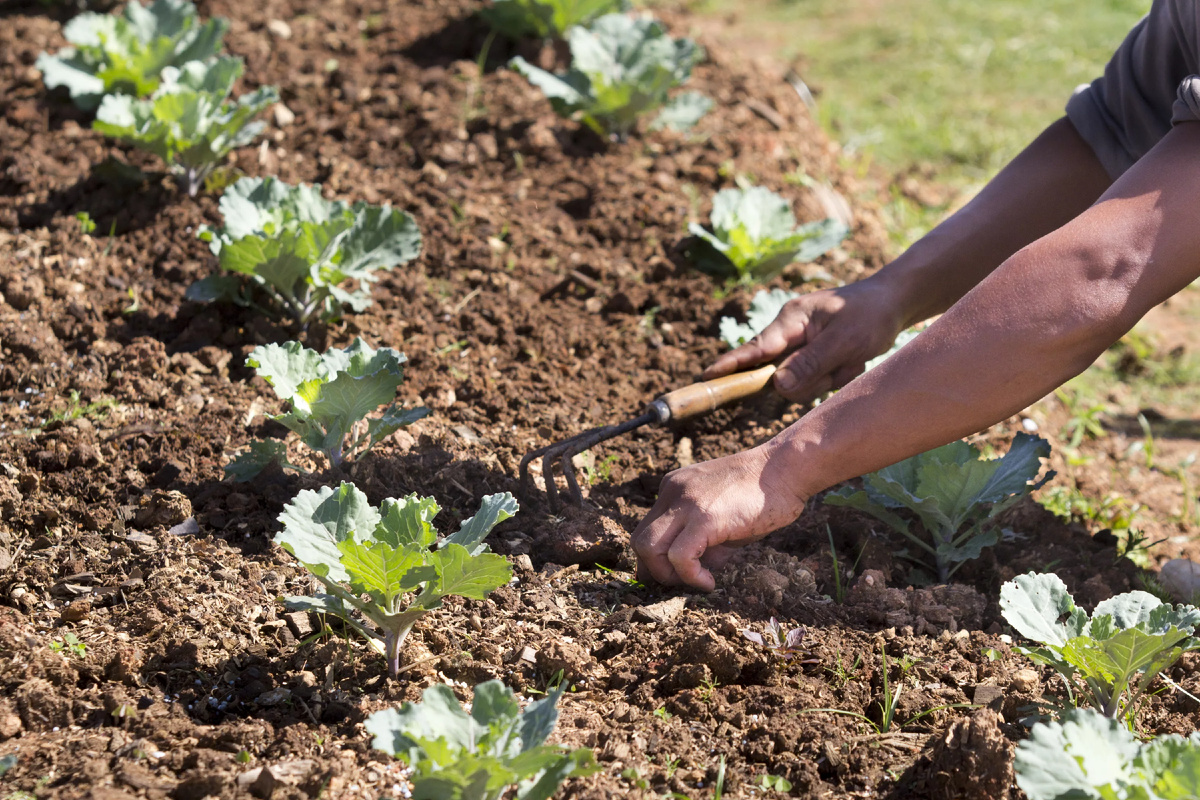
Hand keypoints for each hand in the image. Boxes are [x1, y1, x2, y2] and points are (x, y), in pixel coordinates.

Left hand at [632, 445, 807, 590]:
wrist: (786, 468)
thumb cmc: (762, 493)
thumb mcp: (721, 514)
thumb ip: (704, 539)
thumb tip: (695, 570)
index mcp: (674, 489)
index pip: (648, 530)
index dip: (656, 560)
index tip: (675, 576)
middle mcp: (672, 493)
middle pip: (639, 540)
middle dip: (655, 570)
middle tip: (682, 582)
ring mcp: (685, 504)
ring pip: (648, 548)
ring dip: (666, 575)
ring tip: (696, 580)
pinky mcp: (704, 518)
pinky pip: (679, 556)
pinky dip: (690, 576)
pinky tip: (709, 581)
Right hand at [704, 278, 906, 402]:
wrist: (893, 304)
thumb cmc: (870, 314)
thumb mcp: (846, 340)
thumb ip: (811, 363)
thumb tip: (777, 385)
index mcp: (791, 319)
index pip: (755, 348)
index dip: (731, 364)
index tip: (707, 377)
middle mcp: (789, 333)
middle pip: (780, 376)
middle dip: (812, 378)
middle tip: (842, 364)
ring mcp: (799, 347)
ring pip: (799, 384)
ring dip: (828, 378)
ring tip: (851, 358)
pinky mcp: (810, 358)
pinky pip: (814, 382)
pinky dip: (835, 377)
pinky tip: (851, 361)